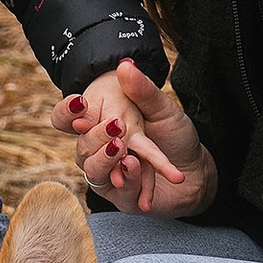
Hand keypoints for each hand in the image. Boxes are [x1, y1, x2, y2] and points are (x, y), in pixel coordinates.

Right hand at [54, 58, 212, 217]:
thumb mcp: (162, 108)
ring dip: (106, 160)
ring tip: (126, 154)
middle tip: (116, 128)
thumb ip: (142, 91)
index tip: (79, 102)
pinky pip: (117, 191)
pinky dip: (128, 180)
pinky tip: (135, 169)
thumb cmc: (176, 135)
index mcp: (101, 125)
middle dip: (95, 138)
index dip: (66, 111)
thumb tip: (125, 65)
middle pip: (80, 147)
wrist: (197, 169)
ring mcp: (108, 174)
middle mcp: (99, 150)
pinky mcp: (122, 196)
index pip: (65, 118)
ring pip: (91, 170)